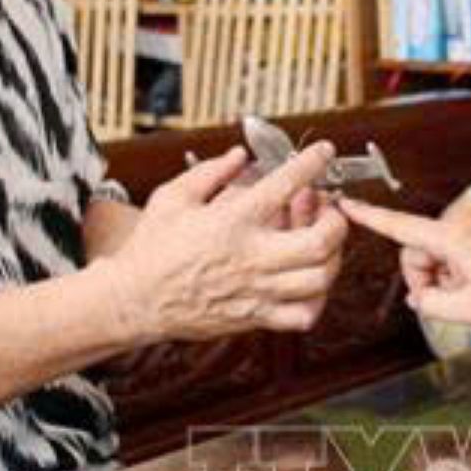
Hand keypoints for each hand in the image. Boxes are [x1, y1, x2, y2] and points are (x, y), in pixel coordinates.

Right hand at [106, 141, 347, 343]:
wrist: (134, 300)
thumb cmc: (151, 249)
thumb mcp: (173, 197)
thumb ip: (211, 172)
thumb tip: (240, 155)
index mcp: (232, 222)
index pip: (284, 185)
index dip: (312, 163)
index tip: (323, 152)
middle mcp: (251, 258)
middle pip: (320, 241)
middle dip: (335, 219)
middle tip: (327, 208)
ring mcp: (257, 291)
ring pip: (320, 278)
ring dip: (332, 255)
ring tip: (321, 241)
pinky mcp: (256, 317)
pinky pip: (304, 314)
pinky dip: (317, 297)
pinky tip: (307, 278)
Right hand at [336, 197, 470, 330]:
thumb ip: (432, 305)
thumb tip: (418, 297)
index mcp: (451, 237)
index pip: (399, 226)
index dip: (368, 218)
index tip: (343, 205)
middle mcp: (457, 222)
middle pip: (416, 252)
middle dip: (426, 279)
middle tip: (454, 299)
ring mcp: (469, 223)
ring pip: (435, 255)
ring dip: (446, 278)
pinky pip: (453, 251)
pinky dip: (459, 270)